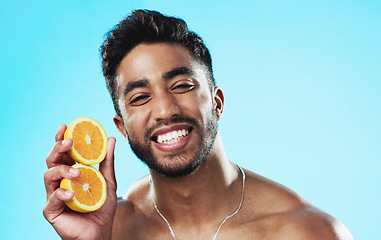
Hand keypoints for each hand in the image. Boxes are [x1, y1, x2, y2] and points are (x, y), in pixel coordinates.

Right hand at [43, 124, 116, 239]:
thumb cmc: (101, 206)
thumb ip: (107, 162)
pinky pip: (52, 199)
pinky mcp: (51, 210)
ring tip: (77, 173)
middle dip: (58, 148)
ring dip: (62, 170)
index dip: (61, 139)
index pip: (63, 152)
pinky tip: (70, 194)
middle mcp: (60, 181)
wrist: (101, 231)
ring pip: (48, 176)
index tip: (64, 126)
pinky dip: (61, 194)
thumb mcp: (108, 181)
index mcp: (71, 172)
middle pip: (52, 160)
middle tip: (68, 142)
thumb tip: (111, 139)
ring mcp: (54, 195)